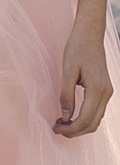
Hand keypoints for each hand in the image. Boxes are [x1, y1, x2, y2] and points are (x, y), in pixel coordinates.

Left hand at [53, 18, 112, 136]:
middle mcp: (106, 93)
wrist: (90, 34)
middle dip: (75, 131)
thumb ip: (66, 95)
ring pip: (96, 119)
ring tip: (61, 123)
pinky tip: (71, 115)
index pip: (85, 119)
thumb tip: (64, 116)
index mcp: (97, 89)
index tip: (56, 129)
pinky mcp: (105, 89)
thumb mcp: (67, 70)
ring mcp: (108, 92)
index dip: (71, 128)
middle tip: (57, 129)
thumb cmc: (77, 48)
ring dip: (80, 125)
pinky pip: (97, 110)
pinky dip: (85, 117)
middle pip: (93, 123)